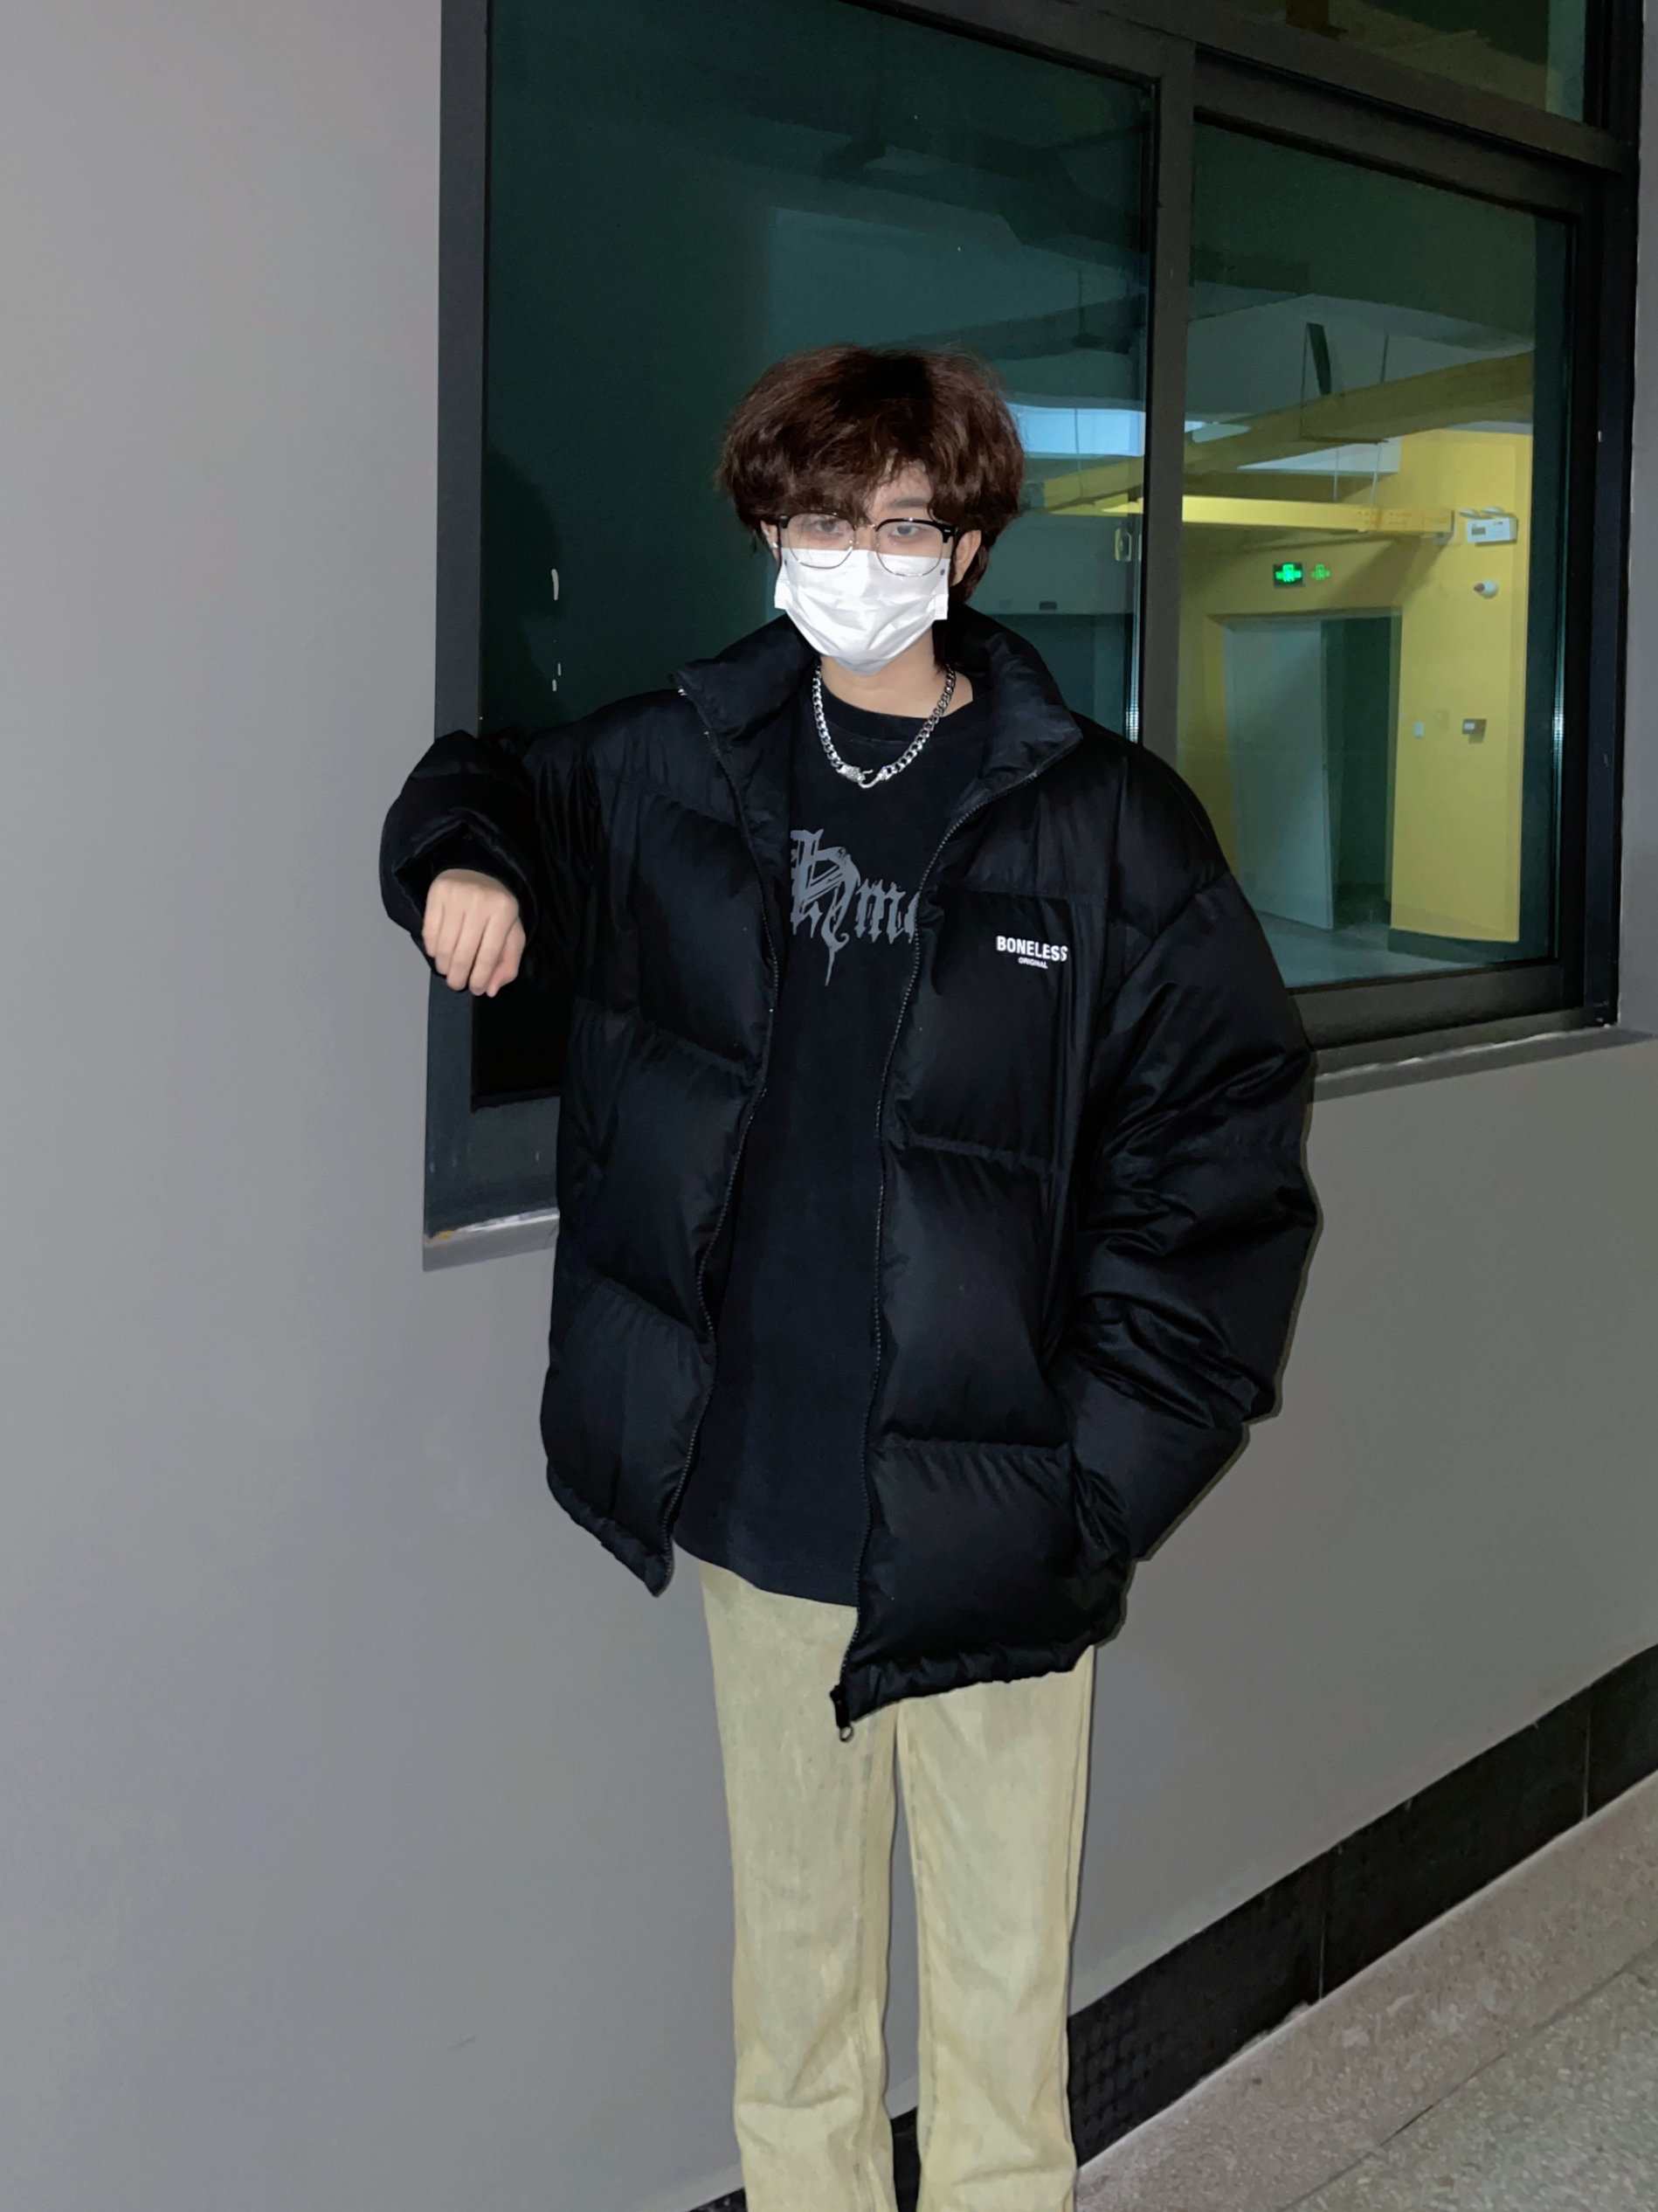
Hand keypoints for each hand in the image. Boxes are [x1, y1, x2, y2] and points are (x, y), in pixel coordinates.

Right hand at [422, 868, 524, 995]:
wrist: (479, 871)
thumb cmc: (497, 909)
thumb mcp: (512, 933)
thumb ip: (508, 963)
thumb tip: (491, 990)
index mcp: (504, 912)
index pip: (489, 955)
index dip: (480, 979)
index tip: (476, 990)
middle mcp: (479, 902)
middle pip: (463, 953)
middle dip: (458, 977)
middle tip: (457, 985)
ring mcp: (456, 896)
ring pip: (444, 945)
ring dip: (444, 966)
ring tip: (448, 971)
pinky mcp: (436, 893)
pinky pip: (429, 931)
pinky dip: (432, 949)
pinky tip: (438, 953)